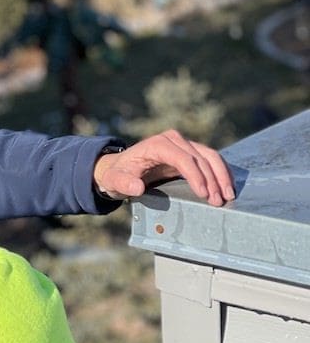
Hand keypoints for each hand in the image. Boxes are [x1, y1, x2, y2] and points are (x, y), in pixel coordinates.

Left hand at [93, 129, 234, 205]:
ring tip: (228, 196)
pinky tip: (227, 186)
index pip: (183, 158)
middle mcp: (173, 140)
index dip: (196, 176)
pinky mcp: (190, 153)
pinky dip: (221, 173)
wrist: (120, 168)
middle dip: (213, 180)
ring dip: (222, 176)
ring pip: (210, 157)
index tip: (204, 194)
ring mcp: (183, 145)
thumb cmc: (118, 174)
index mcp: (158, 145)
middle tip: (219, 201)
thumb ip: (124, 184)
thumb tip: (138, 188)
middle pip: (201, 158)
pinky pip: (210, 160)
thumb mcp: (114, 181)